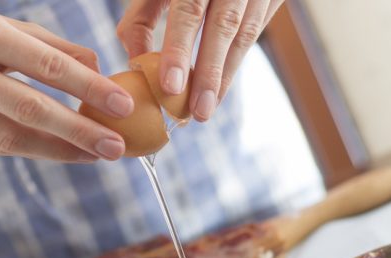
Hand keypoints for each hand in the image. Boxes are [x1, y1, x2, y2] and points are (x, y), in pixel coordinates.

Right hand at [0, 1, 134, 161]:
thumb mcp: (1, 25)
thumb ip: (50, 47)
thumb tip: (99, 72)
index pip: (44, 65)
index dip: (87, 89)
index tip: (123, 106)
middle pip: (29, 108)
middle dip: (79, 131)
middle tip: (116, 147)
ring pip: (9, 136)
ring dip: (58, 150)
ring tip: (94, 155)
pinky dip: (28, 149)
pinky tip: (57, 150)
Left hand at [118, 0, 283, 121]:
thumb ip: (142, 16)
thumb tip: (135, 62)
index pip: (189, 10)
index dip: (179, 49)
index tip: (170, 86)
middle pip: (224, 27)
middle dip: (210, 74)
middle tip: (196, 113)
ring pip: (245, 35)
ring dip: (225, 77)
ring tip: (205, 109)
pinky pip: (255, 33)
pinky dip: (235, 63)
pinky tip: (219, 89)